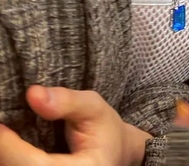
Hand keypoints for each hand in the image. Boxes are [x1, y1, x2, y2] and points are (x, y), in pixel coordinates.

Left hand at [0, 86, 148, 165]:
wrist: (112, 152)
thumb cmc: (103, 129)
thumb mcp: (93, 107)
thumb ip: (67, 101)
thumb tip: (32, 94)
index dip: (10, 148)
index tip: (0, 126)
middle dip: (5, 152)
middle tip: (3, 126)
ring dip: (7, 155)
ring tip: (8, 134)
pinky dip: (11, 159)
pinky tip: (12, 146)